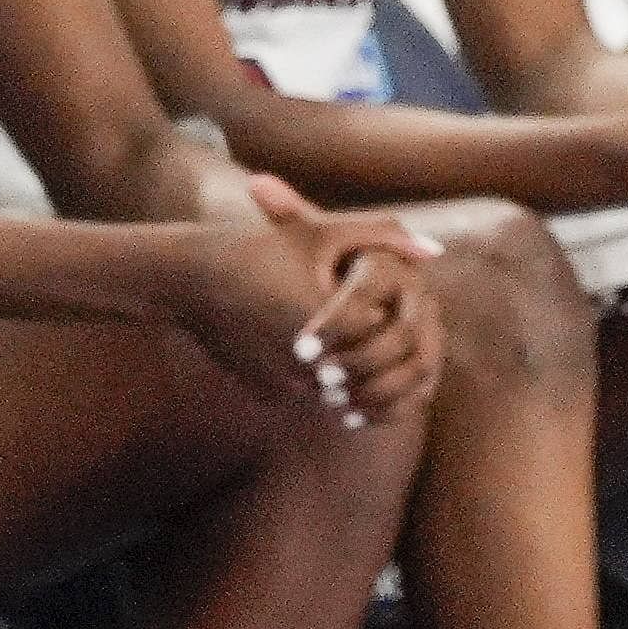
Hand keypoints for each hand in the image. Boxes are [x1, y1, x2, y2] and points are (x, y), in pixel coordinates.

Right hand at [174, 203, 435, 429]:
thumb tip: (436, 253)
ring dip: (357, 369)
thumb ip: (384, 237)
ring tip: (370, 340)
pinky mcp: (269, 394)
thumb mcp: (323, 234)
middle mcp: (301, 363)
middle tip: (397, 329)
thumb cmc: (260, 248)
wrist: (191, 281)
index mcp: (319, 322)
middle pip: (366, 364)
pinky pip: (312, 394)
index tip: (395, 299)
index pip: (380, 329)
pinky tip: (334, 354)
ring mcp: (282, 385)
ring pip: (341, 387)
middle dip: (381, 347)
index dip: (389, 311)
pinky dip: (326, 378)